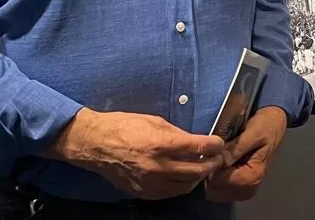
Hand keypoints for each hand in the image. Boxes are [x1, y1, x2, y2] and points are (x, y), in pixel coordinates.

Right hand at [50, 108, 227, 200]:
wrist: (95, 144)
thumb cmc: (123, 126)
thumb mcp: (154, 121)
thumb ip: (176, 133)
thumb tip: (194, 141)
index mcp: (161, 143)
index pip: (199, 147)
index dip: (214, 145)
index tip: (219, 143)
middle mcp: (158, 166)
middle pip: (197, 170)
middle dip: (211, 164)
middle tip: (216, 158)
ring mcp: (151, 182)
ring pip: (186, 186)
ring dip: (198, 177)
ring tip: (202, 168)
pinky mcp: (143, 192)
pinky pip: (170, 193)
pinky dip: (180, 186)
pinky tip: (183, 178)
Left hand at [205, 107, 287, 202]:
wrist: (275, 125)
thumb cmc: (266, 126)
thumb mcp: (253, 132)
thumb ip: (236, 148)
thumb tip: (220, 160)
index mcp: (253, 176)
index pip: (220, 181)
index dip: (211, 166)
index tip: (210, 152)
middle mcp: (250, 189)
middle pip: (216, 190)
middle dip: (210, 173)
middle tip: (212, 154)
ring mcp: (245, 191)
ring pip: (215, 192)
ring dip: (211, 176)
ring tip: (216, 158)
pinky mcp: (241, 189)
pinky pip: (219, 191)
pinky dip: (215, 179)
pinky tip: (219, 165)